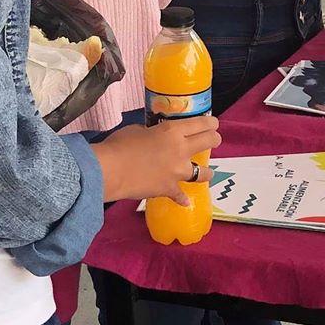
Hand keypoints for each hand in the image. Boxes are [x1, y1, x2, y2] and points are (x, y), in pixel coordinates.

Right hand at [94, 116, 220, 203]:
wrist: (110, 171)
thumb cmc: (118, 145)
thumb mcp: (137, 130)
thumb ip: (151, 132)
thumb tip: (153, 137)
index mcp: (173, 131)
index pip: (201, 124)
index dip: (211, 123)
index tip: (213, 124)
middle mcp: (181, 150)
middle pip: (209, 142)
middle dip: (214, 139)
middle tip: (212, 140)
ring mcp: (177, 172)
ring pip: (204, 173)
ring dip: (206, 172)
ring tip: (207, 172)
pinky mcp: (169, 189)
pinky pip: (181, 196)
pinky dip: (182, 198)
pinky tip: (185, 201)